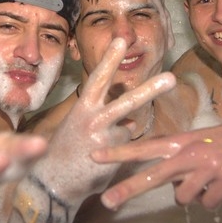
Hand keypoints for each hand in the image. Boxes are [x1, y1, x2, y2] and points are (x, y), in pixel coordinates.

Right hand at [33, 38, 175, 205]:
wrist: (50, 182)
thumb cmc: (64, 151)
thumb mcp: (78, 126)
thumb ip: (100, 118)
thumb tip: (129, 120)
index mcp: (82, 109)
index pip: (98, 80)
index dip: (109, 60)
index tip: (120, 40)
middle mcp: (93, 121)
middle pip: (126, 102)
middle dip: (150, 89)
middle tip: (170, 77)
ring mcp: (104, 141)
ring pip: (130, 126)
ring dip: (149, 107)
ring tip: (170, 83)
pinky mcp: (112, 158)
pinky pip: (125, 147)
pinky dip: (119, 149)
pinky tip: (102, 157)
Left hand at [93, 115, 221, 210]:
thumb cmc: (221, 139)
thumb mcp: (193, 139)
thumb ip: (173, 154)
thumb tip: (158, 177)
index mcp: (179, 142)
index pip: (143, 147)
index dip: (119, 153)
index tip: (94, 157)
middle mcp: (190, 153)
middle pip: (154, 175)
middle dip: (129, 189)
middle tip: (106, 202)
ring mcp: (208, 168)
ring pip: (183, 197)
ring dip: (190, 196)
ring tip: (204, 181)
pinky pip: (207, 203)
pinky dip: (211, 200)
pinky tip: (220, 186)